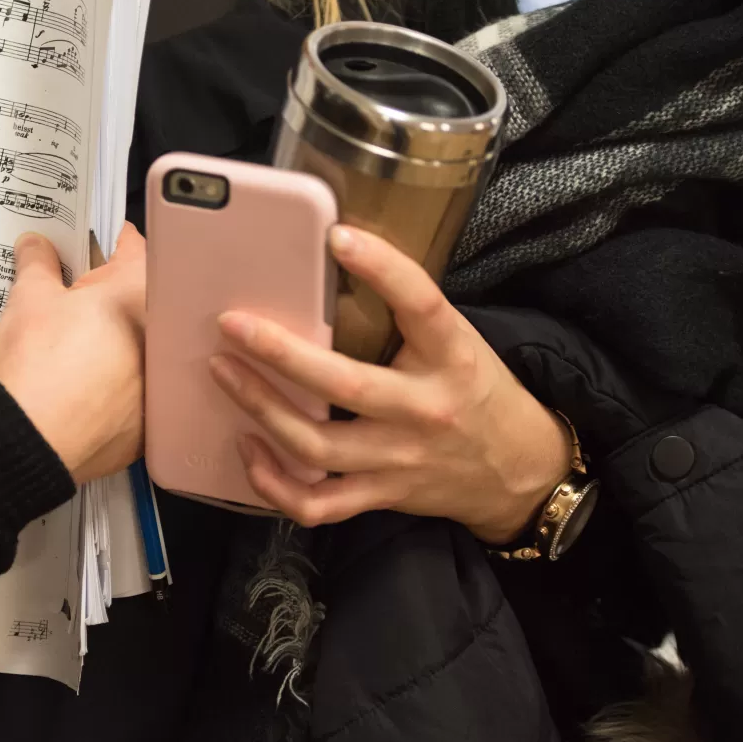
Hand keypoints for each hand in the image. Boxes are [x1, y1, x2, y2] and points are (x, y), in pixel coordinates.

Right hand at [0, 224, 145, 484]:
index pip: (133, 247)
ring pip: (138, 349)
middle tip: (72, 303)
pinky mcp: (147, 421)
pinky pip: (135, 392)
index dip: (108, 241)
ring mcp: (157, 382)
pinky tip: (82, 389)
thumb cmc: (33, 367)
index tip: (92, 245)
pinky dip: (115, 386)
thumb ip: (38, 263)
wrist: (26, 441)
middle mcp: (159, 336)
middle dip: (109, 298)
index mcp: (137, 293)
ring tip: (74, 350)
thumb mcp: (28, 299)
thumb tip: (37, 246)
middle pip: (137, 302)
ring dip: (115, 343)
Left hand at [208, 225, 570, 542]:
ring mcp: (399, 460)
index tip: (337, 236)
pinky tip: (247, 449)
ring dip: (261, 409)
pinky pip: (317, 504)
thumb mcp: (456, 342)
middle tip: (232, 324)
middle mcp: (424, 410)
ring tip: (223, 372)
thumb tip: (331, 264)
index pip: (421, 304)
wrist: (519, 471)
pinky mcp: (382, 497)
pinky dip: (273, 484)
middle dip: (281, 354)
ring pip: (317, 447)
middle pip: (344, 386)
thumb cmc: (475, 391)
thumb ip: (404, 315)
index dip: (383, 268)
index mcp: (450, 357)